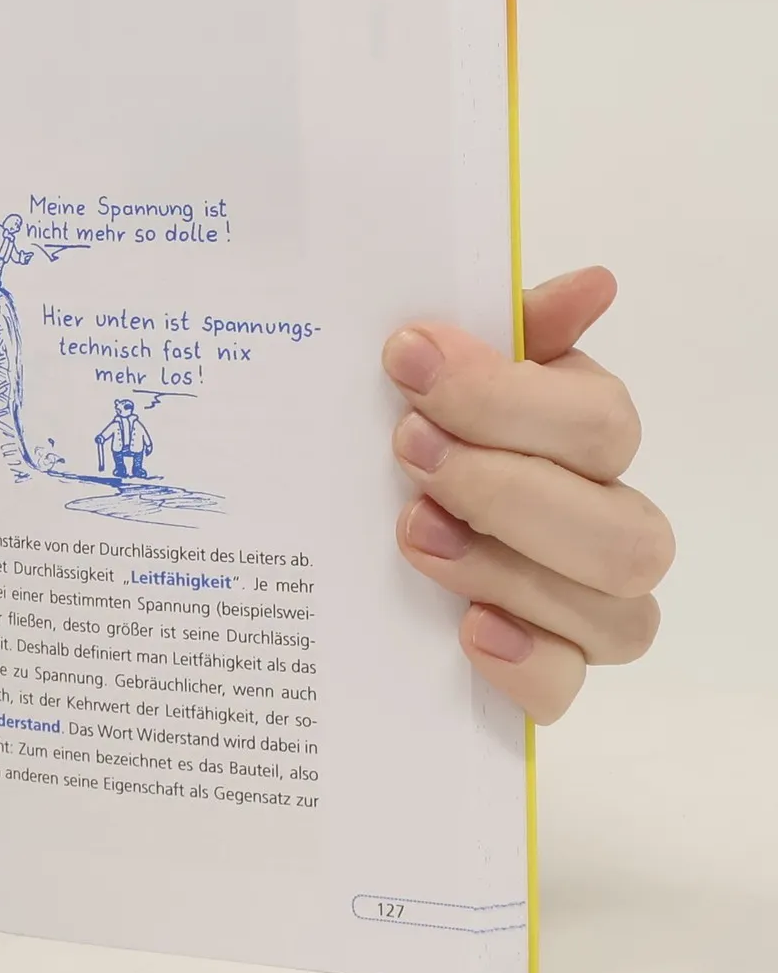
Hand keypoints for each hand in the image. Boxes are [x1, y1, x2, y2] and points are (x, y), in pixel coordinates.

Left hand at [384, 267, 672, 722]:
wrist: (347, 526)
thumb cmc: (415, 430)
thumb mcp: (439, 372)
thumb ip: (509, 329)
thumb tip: (593, 283)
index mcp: (584, 436)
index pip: (600, 423)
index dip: (507, 398)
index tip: (407, 362)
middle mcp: (607, 522)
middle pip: (624, 529)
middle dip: (508, 489)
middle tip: (407, 451)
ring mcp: (585, 606)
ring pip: (615, 610)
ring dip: (508, 568)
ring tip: (413, 533)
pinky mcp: (544, 672)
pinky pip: (567, 689)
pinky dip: (525, 663)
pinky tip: (469, 630)